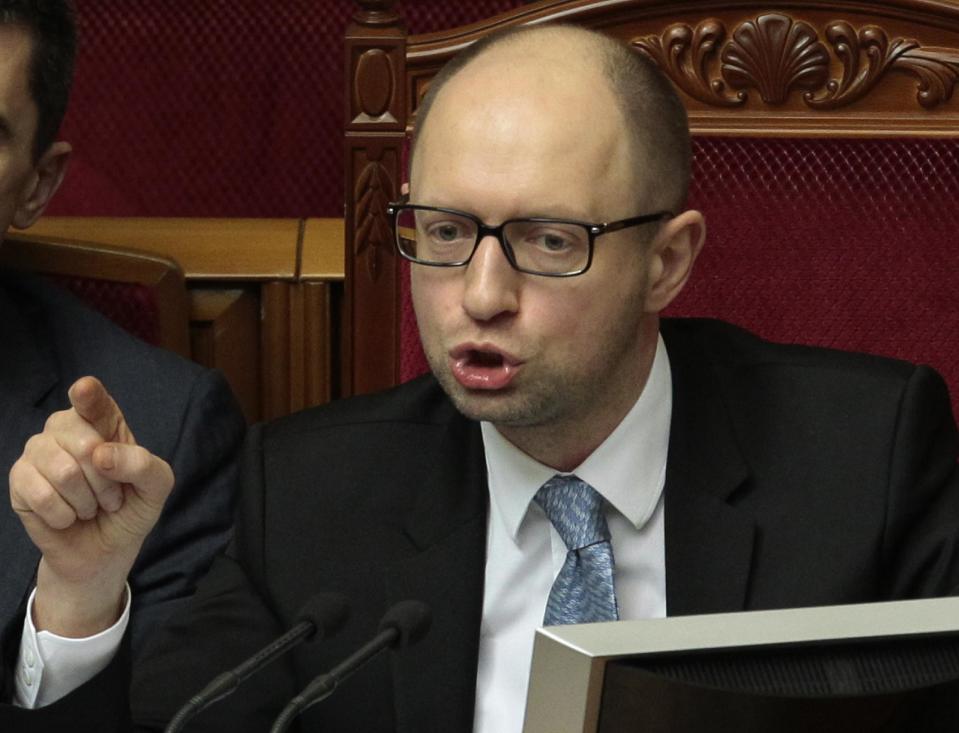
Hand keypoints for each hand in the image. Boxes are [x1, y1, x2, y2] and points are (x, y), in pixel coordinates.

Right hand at [9, 376, 173, 636]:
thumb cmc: (130, 508)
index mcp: (103, 420)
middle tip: (111, 496)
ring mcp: (39, 451)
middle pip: (85, 443)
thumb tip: (100, 454)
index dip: (88, 396)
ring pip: (64, 471)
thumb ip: (142, 465)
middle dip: (106, 481)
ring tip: (90, 506)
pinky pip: (41, 495)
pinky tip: (67, 516)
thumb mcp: (156, 487)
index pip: (93, 400)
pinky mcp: (19, 479)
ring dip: (86, 501)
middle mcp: (66, 428)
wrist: (104, 549)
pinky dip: (63, 515)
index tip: (84, 390)